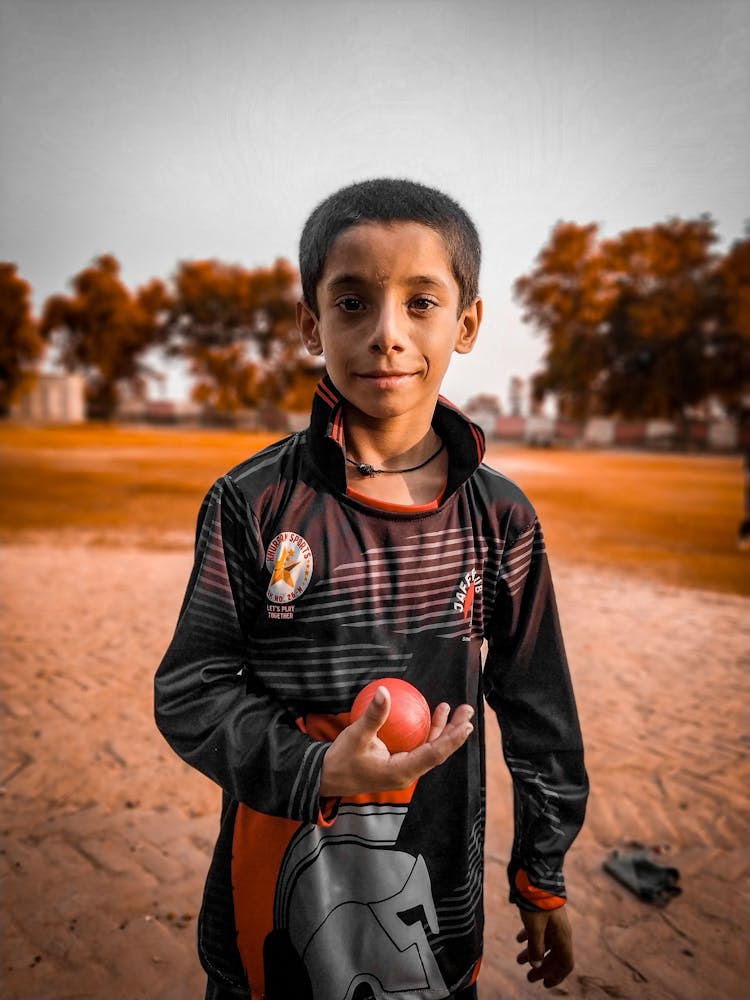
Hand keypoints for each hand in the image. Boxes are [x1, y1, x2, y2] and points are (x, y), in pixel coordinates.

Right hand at [319, 685, 473, 796]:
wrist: (327, 778)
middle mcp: (407, 773)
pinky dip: (427, 732)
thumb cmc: (341, 759)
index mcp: (401, 771)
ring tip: (454, 710)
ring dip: (443, 730)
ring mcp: (404, 770)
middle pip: (438, 752)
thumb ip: (374, 715)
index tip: (466, 726)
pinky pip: (419, 748)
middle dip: (454, 732)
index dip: (451, 739)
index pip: (433, 754)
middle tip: (467, 711)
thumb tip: (384, 691)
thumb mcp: (356, 735)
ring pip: (431, 750)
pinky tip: (430, 715)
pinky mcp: (399, 765)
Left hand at [516, 906, 573, 987]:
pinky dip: (529, 937)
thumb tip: (536, 965)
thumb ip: (535, 947)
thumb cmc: (536, 901)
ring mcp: (553, 921)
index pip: (565, 963)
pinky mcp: (544, 912)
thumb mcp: (534, 927)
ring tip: (518, 960)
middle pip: (555, 956)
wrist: (535, 874)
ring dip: (534, 953)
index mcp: (563, 936)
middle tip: (528, 977)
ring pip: (545, 943)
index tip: (545, 985)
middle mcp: (560, 930)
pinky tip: (518, 939)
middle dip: (542, 968)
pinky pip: (539, 930)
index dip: (556, 976)